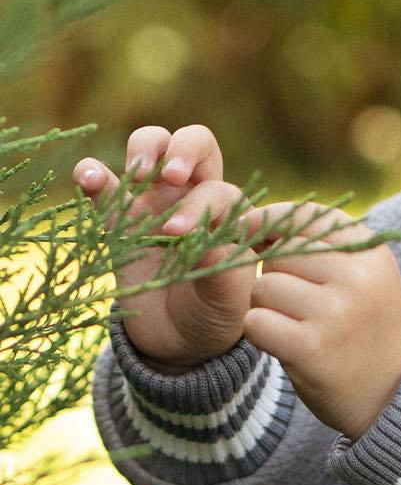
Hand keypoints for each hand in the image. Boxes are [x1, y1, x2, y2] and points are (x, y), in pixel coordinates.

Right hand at [74, 124, 256, 370]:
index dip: (200, 204)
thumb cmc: (214, 316)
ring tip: (135, 175)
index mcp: (228, 215)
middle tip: (169, 177)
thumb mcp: (226, 305)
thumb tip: (208, 246)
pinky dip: (92, 172)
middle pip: (195, 143)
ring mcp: (154, 202)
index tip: (179, 234)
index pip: (219, 188)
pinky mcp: (117, 217)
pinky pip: (103, 182)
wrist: (178, 341)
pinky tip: (89, 178)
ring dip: (145, 148)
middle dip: (183, 149)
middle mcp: (194, 198)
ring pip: (153, 146)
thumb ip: (224, 277)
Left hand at [239, 199, 400, 439]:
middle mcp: (357, 278)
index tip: (252, 231)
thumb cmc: (365, 327)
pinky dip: (261, 334)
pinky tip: (286, 345)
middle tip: (299, 304)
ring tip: (298, 326)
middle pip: (278, 253)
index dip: (271, 220)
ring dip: (266, 307)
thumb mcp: (362, 276)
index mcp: (371, 253)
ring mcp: (334, 314)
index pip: (306, 215)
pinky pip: (255, 322)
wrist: (394, 394)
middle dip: (274, 273)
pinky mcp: (310, 349)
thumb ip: (318, 245)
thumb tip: (249, 224)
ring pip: (262, 288)